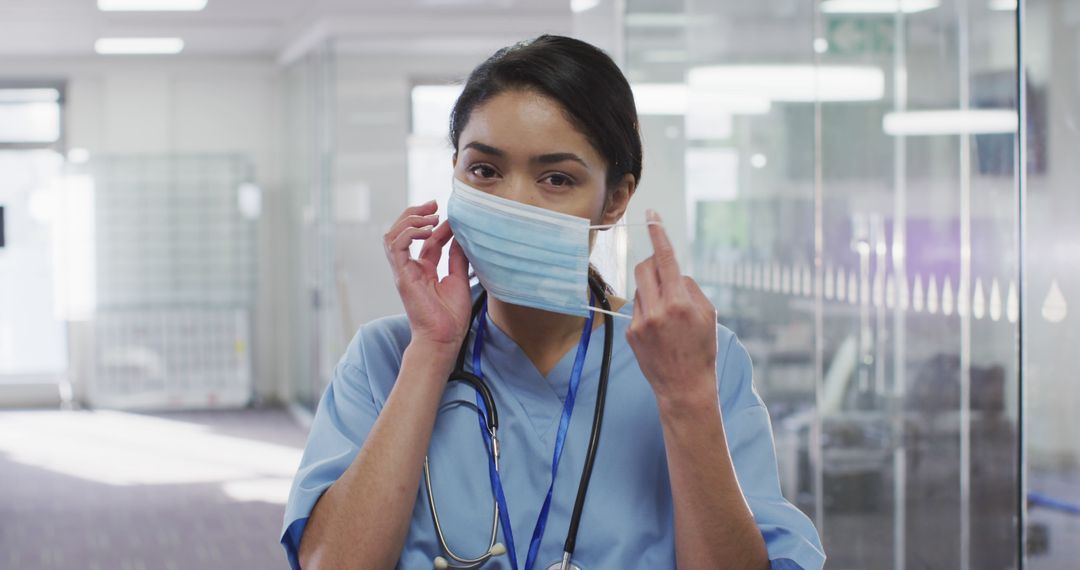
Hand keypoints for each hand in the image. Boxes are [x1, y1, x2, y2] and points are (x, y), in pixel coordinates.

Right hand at [383, 200, 471, 351]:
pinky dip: (409, 232)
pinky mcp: (401, 276)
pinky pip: (396, 246)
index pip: (424, 239)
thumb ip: (457, 257)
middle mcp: (410, 268)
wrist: (444, 338)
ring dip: (410, 220)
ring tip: (430, 216)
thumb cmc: (451, 317)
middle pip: (402, 232)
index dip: (436, 224)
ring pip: (393, 235)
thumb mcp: (459, 279)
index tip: (452, 217)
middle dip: (415, 214)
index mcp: (423, 270)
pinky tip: (427, 230)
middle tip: (434, 204)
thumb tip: (461, 236)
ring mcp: (403, 271)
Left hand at [626, 210, 718, 405]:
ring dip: (652, 291)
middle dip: (652, 265)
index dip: (658, 234)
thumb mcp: (708, 314)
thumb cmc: (701, 349)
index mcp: (679, 302)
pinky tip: (659, 332)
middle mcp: (657, 310)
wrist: (685, 387)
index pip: (666, 259)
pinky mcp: (631, 333)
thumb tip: (674, 274)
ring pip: (640, 289)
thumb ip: (690, 288)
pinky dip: (648, 312)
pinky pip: (637, 309)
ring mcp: (641, 322)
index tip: (651, 215)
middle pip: (644, 268)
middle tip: (663, 273)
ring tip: (667, 315)